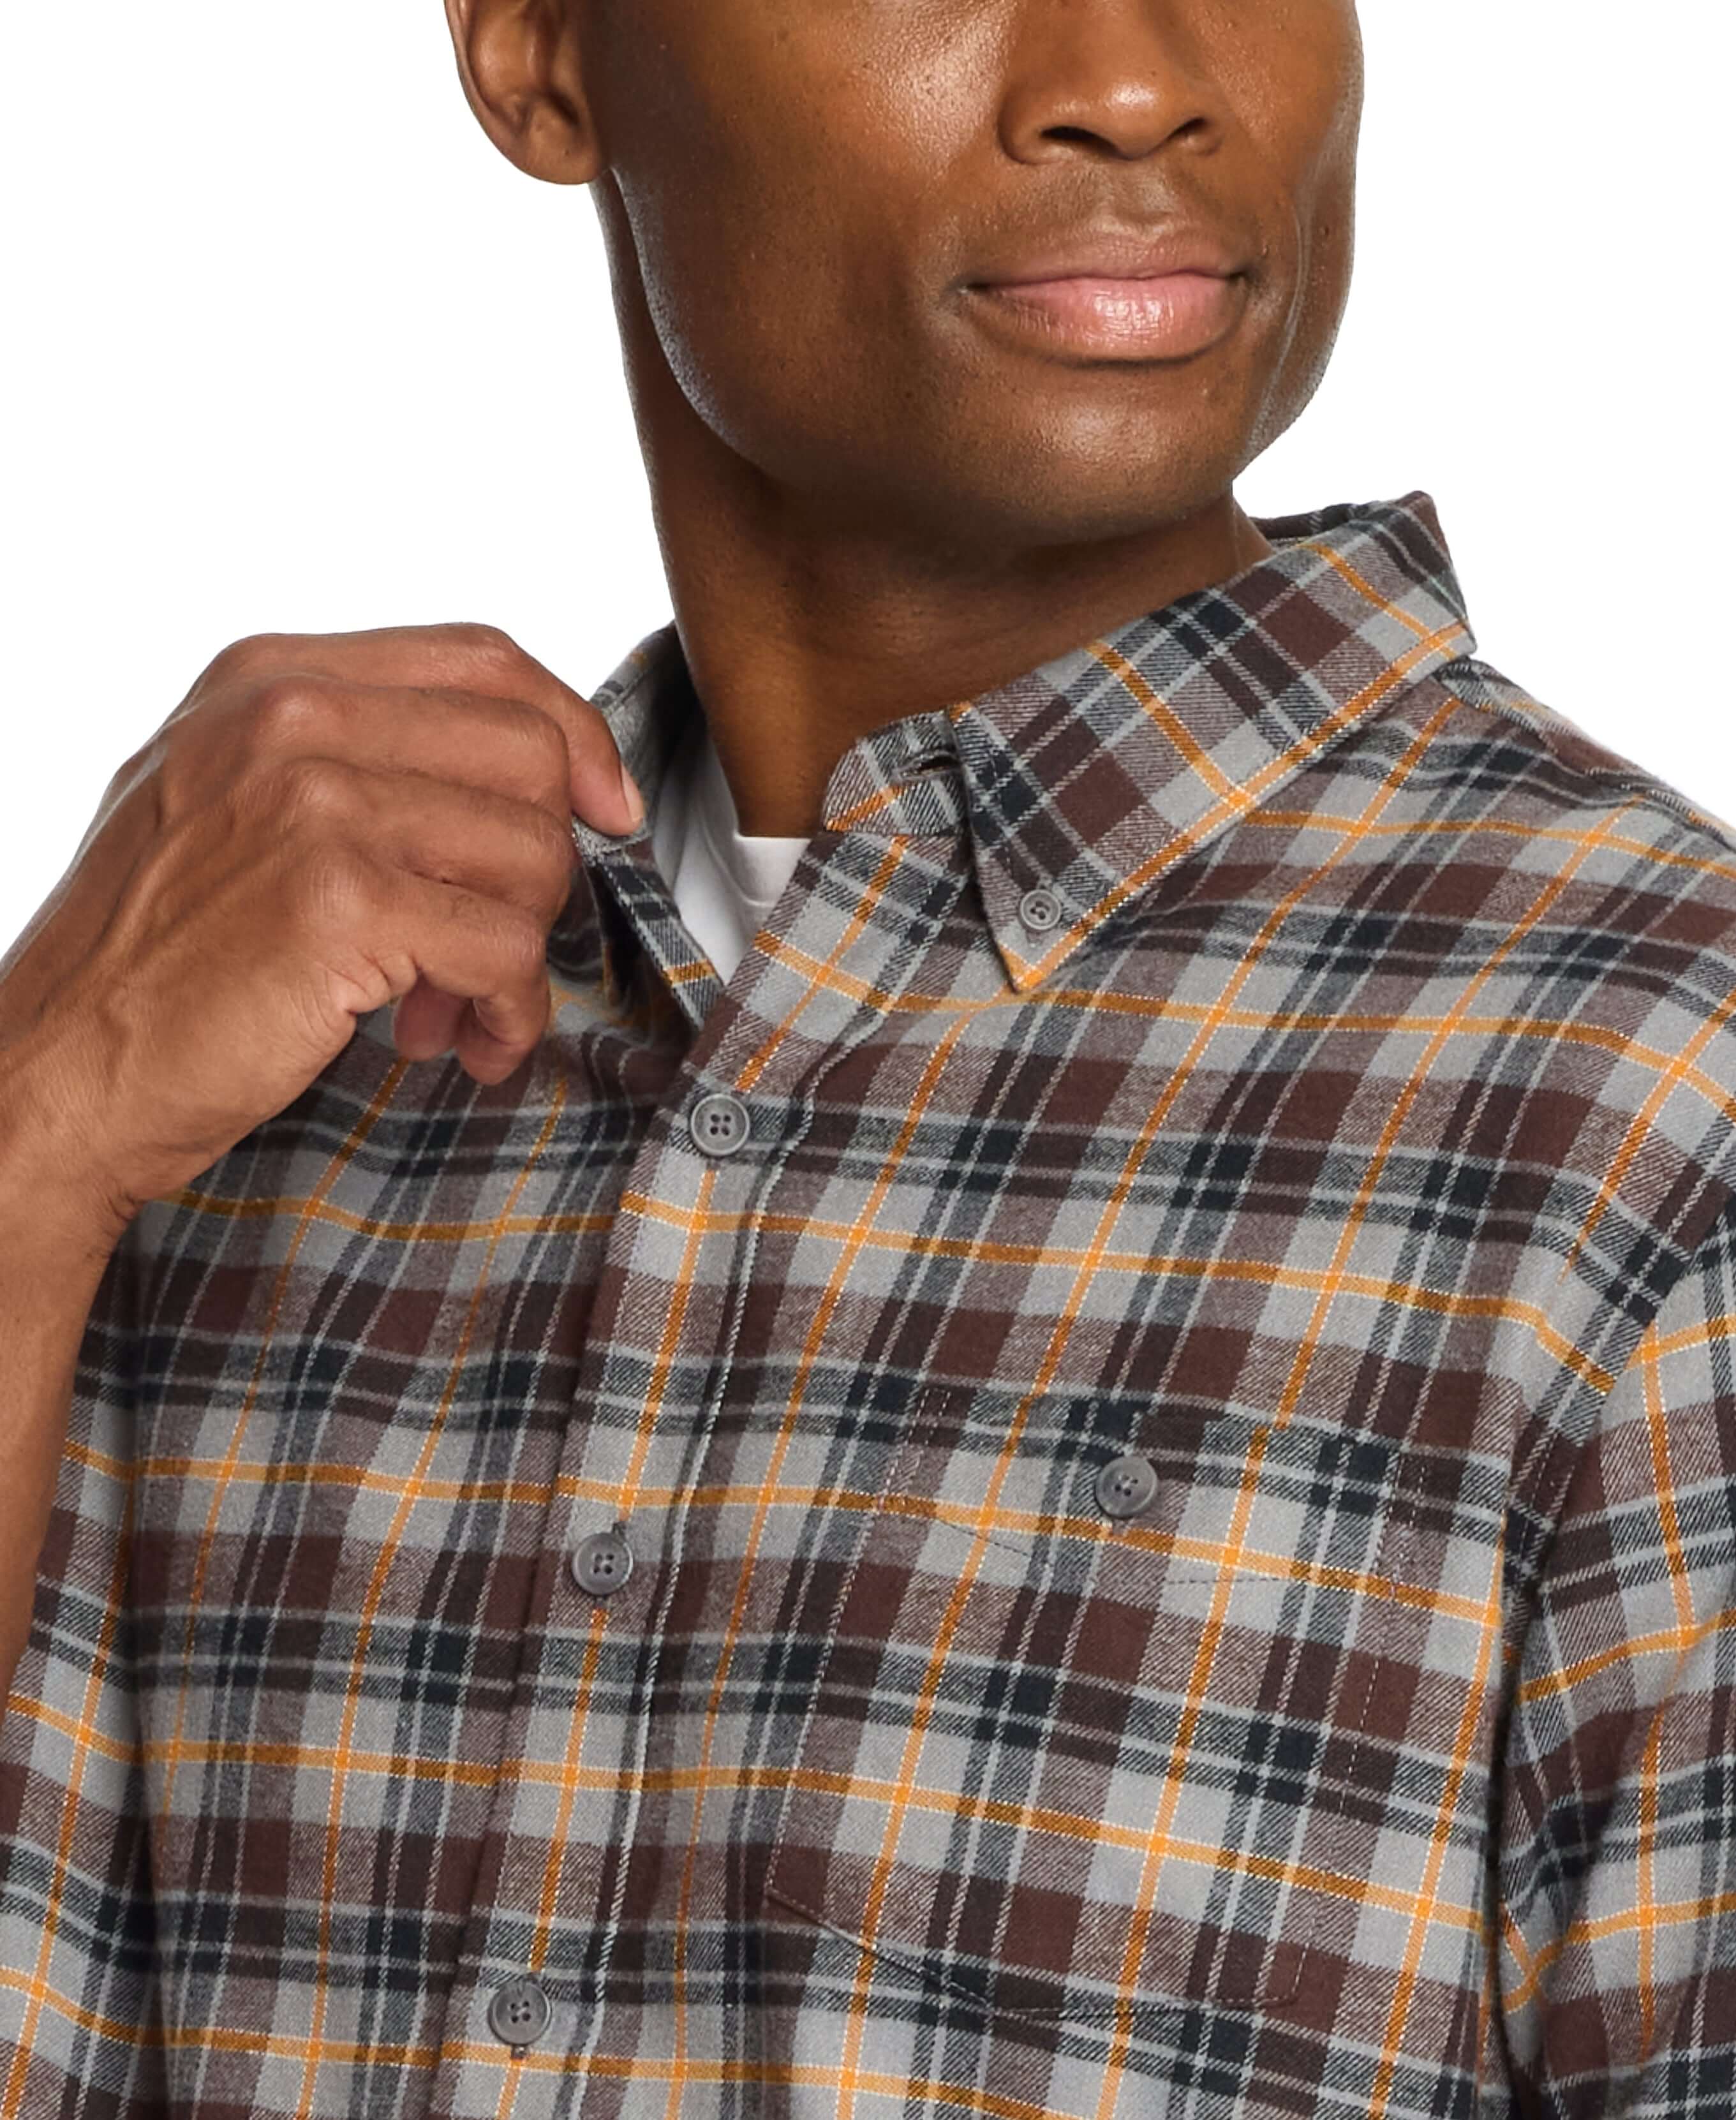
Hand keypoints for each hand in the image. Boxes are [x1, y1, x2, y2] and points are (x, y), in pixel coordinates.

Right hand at [0, 622, 642, 1244]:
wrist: (57, 1069)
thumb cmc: (151, 958)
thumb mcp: (229, 805)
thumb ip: (352, 763)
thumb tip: (518, 782)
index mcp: (269, 678)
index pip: (484, 659)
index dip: (573, 735)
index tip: (603, 809)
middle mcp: (289, 718)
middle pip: (529, 753)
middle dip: (546, 861)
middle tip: (499, 939)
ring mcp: (312, 803)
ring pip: (530, 854)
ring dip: (522, 953)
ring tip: (459, 1008)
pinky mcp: (337, 902)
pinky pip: (504, 946)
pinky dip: (508, 1012)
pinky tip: (463, 1043)